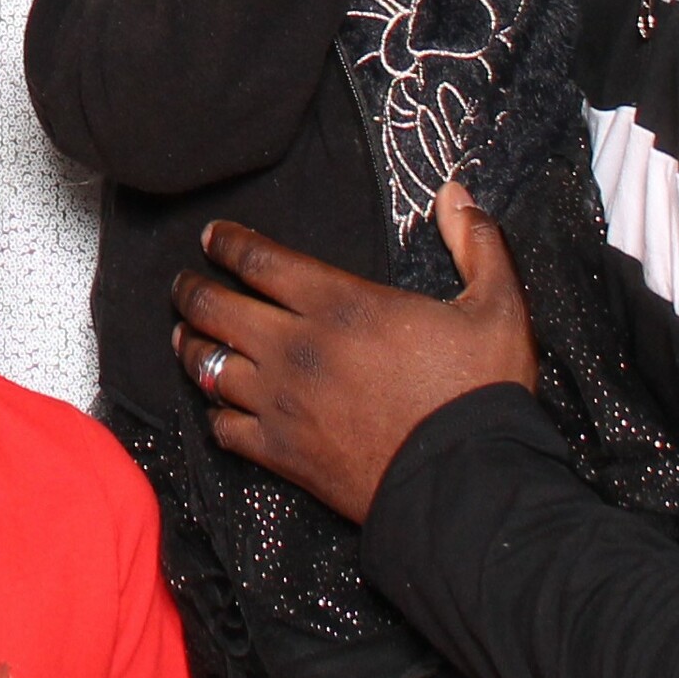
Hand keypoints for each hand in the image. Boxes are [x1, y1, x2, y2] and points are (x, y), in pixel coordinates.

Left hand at [175, 183, 537, 520]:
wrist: (468, 485)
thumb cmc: (481, 393)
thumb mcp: (497, 308)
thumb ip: (477, 244)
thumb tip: (456, 192)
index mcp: (340, 304)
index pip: (258, 259)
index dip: (228, 243)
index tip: (211, 238)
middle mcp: (296, 347)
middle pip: (216, 307)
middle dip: (190, 290)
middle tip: (182, 284)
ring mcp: (282, 402)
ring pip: (209, 365)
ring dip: (192, 346)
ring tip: (185, 336)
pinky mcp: (281, 453)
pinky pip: (225, 427)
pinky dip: (216, 412)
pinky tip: (217, 406)